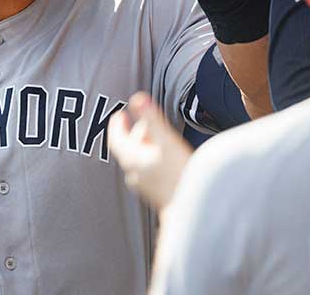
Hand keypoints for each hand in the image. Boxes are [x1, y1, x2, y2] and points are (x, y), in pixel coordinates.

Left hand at [108, 92, 191, 209]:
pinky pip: (147, 171)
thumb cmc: (181, 175)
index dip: (117, 125)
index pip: (116, 139)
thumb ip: (151, 119)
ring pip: (138, 160)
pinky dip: (151, 159)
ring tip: (156, 137)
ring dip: (144, 146)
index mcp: (132, 160)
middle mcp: (133, 174)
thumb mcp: (166, 142)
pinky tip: (165, 158)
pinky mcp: (155, 194)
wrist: (193, 212)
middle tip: (141, 120)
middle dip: (134, 133)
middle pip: (127, 149)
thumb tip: (137, 97)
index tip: (120, 114)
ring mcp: (144, 186)